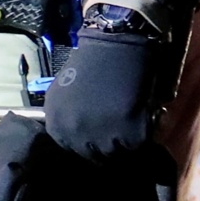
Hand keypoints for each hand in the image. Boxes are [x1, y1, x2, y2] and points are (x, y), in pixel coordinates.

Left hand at [43, 25, 172, 159]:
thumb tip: (74, 139)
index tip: (99, 136)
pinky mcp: (130, 133)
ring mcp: (103, 136)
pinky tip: (141, 116)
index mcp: (57, 125)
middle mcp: (76, 134)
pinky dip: (142, 133)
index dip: (87, 145)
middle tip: (118, 131)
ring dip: (125, 141)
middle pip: (94, 157)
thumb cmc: (90, 64)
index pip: (72, 151)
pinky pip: (138, 145)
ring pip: (117, 154)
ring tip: (129, 122)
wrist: (115, 43)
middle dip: (106, 146)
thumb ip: (65, 120)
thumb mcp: (62, 94)